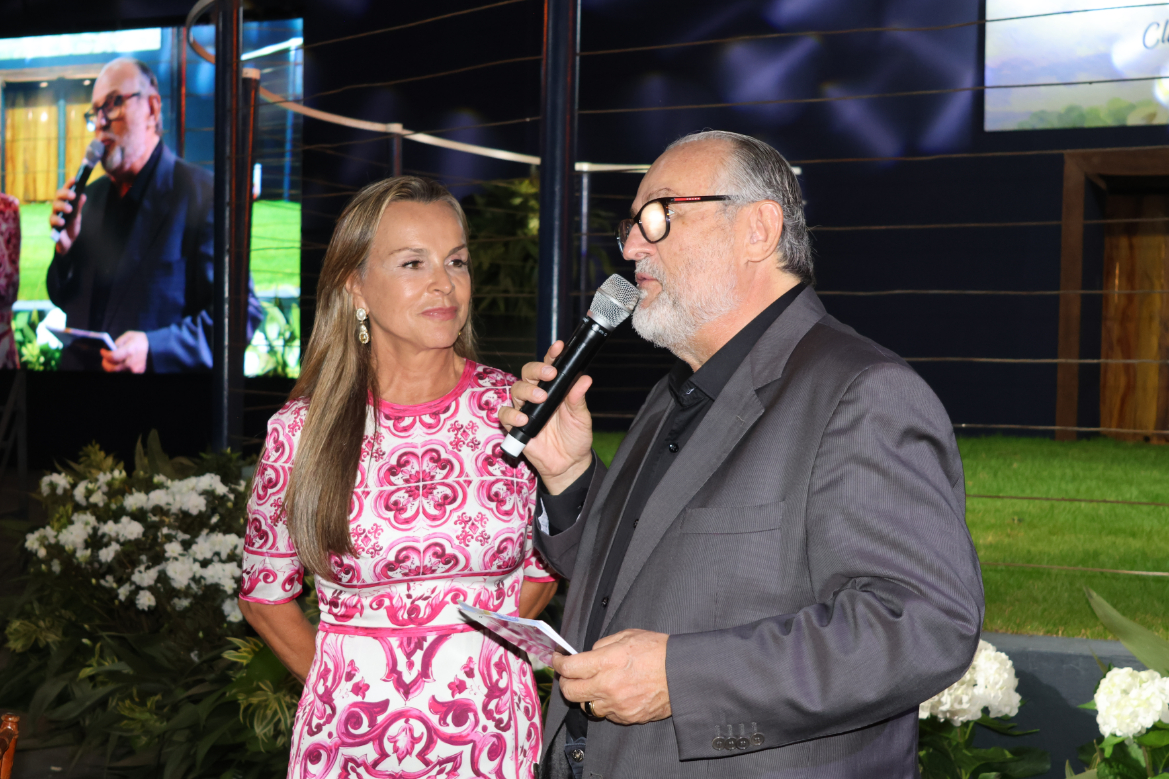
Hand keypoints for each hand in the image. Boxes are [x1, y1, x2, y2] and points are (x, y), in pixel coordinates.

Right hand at [49, 178, 84, 253]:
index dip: (69, 184)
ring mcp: (54, 216)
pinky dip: (57, 221)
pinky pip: (52, 222)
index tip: (75, 179)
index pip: (65, 191)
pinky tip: (62, 222)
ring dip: (62, 206)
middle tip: (73, 195)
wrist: (68, 242)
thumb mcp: (77, 216)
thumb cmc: (71, 226)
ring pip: (54, 208)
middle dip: (65, 194)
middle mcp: (57, 208)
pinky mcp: (52, 226)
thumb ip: (79, 206)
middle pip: (58, 197)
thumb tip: (83, 195)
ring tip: (69, 209)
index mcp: (64, 203)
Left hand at [101, 331, 148, 372]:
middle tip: (105, 359)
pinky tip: (122, 363)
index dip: (105, 355)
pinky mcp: (138, 372)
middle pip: (113, 368)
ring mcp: (135, 369)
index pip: (112, 357)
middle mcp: (132, 362)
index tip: (103, 351)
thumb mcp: (128, 335)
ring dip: (113, 366)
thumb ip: (118, 342)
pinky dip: (121, 368)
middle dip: (106, 363)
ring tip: (113, 360)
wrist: (154, 346)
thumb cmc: (140, 340)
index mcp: (129, 351)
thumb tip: (110, 348)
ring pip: (118, 371)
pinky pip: (125, 372)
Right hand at [499, 340, 593, 492]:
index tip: (559, 346)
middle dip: (537, 369)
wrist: (569, 463)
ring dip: (527, 390)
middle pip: (528, 373)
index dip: (552, 355)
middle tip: (550, 373)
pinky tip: (525, 419)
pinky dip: (512, 415)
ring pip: (516, 390)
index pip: (549, 366)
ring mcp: (525, 409)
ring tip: (541, 398)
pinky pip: (506, 415)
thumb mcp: (581, 417)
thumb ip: (578, 399)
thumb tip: (585, 378)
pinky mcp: (516, 426)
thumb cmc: (576, 437)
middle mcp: (537, 395)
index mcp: (554, 389)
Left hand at [551, 629, 670, 724]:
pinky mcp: (628, 717)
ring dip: (586, 695)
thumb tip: (587, 655)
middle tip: (569, 675)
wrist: (683, 673)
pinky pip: (607, 714)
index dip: (559, 664)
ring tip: (595, 685)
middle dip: (565, 682)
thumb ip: (602, 645)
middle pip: (571, 692)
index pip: (569, 668)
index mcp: (607, 662)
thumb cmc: (658, 650)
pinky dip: (606, 704)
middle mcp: (608, 686)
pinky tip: (614, 693)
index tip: (558, 660)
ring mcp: (618, 705)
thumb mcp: (627, 636)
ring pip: (587, 706)